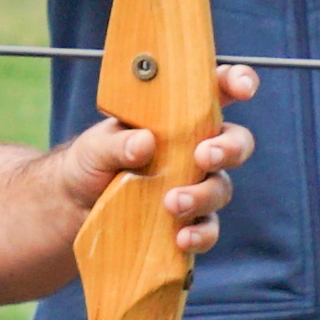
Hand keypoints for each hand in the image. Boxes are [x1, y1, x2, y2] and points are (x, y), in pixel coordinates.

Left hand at [33, 61, 258, 257]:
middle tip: (205, 156)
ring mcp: (196, 184)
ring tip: (173, 203)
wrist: (76, 204)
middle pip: (236, 142)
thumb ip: (118, 142)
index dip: (238, 82)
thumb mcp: (96, 145)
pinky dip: (200, 233)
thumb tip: (144, 142)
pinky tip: (182, 238)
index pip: (218, 91)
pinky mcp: (189, 219)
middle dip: (229, 148)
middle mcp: (196, 147)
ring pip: (221, 187)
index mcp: (179, 115)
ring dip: (203, 195)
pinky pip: (208, 227)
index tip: (243, 88)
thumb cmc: (92, 160)